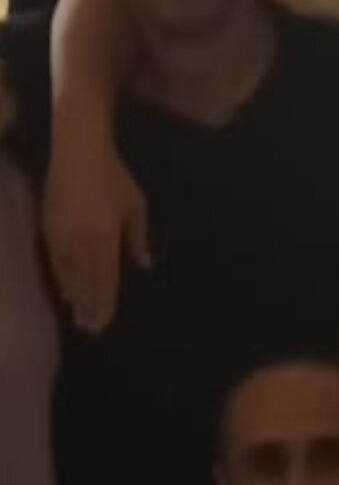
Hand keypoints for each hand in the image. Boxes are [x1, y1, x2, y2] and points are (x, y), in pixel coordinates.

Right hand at [43, 139, 150, 332]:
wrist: (77, 154)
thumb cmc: (114, 178)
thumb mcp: (135, 207)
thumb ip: (138, 239)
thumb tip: (144, 265)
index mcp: (105, 238)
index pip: (104, 280)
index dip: (104, 303)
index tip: (105, 322)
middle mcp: (81, 243)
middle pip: (85, 283)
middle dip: (89, 307)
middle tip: (92, 330)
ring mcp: (62, 237)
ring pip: (68, 277)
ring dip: (75, 298)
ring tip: (80, 316)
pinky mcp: (48, 230)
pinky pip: (55, 263)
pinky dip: (62, 280)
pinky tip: (66, 291)